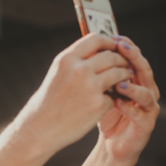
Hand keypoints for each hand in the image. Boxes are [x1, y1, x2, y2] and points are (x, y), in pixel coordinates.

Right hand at [16, 33, 132, 155]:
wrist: (40, 126)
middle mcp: (79, 69)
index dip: (109, 41)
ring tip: (123, 81)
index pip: (95, 39)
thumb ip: (77, 61)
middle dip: (121, 60)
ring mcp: (91, 87)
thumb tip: (101, 51)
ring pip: (119, 73)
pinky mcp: (99, 104)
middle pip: (111, 56)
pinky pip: (116, 95)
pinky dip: (115, 98)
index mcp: (66, 59)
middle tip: (124, 65)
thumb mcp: (58, 73)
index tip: (115, 46)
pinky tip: (110, 100)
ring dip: (124, 76)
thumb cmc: (49, 99)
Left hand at [94, 37, 160, 163]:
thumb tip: (88, 45)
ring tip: (119, 82)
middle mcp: (147, 91)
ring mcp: (148, 109)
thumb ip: (100, 70)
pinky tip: (118, 103)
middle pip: (145, 71)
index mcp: (137, 79)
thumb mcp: (100, 87)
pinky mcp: (145, 126)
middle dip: (134, 58)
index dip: (127, 46)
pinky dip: (130, 109)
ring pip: (147, 93)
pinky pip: (140, 115)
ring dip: (133, 86)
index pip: (136, 58)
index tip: (115, 36)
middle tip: (122, 49)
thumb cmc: (105, 111)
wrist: (110, 141)